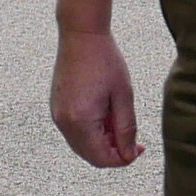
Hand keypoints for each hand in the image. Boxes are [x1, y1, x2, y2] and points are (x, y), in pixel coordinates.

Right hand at [51, 30, 141, 168]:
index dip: (122, 159)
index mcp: (80, 120)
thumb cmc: (105, 60)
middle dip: (112, 152)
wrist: (81, 35)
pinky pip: (75, 132)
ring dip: (102, 141)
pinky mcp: (57, 108)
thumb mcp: (124, 96)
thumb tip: (129, 154)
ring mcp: (57, 115)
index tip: (138, 149)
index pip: (101, 158)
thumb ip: (127, 129)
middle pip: (90, 156)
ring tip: (117, 119)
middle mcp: (64, 122)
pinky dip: (91, 131)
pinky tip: (104, 113)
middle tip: (132, 137)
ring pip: (82, 145)